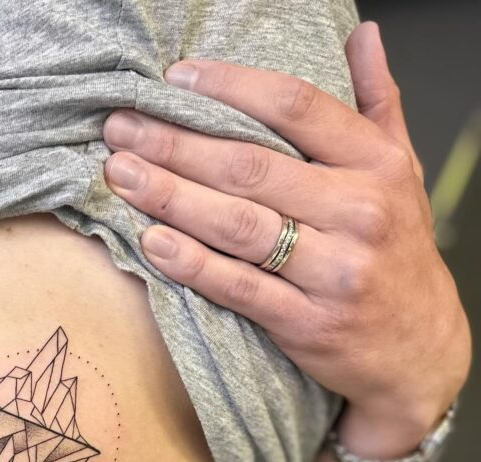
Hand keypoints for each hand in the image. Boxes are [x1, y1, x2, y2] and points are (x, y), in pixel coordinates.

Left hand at [102, 22, 470, 456]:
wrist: (419, 349)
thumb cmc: (396, 255)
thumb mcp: (402, 174)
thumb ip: (378, 104)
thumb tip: (361, 35)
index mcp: (377, 164)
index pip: (296, 107)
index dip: (229, 87)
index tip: (175, 78)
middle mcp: (359, 211)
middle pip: (251, 166)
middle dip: (176, 144)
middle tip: (121, 129)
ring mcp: (333, 270)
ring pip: (238, 224)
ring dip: (171, 197)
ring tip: (121, 175)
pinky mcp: (306, 322)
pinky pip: (238, 287)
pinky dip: (192, 264)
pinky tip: (152, 241)